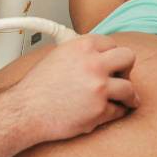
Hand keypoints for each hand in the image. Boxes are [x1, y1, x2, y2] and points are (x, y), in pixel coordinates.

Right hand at [11, 34, 138, 143]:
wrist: (26, 110)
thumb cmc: (38, 87)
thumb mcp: (57, 56)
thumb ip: (80, 53)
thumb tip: (98, 54)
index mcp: (82, 46)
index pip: (112, 43)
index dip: (111, 55)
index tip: (111, 63)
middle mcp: (93, 63)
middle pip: (128, 58)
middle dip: (126, 69)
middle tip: (121, 77)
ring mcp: (99, 87)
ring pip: (130, 88)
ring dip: (127, 95)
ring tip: (123, 100)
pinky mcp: (100, 109)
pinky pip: (119, 111)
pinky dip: (114, 113)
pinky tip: (105, 112)